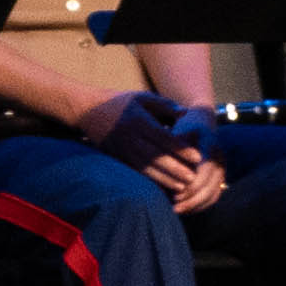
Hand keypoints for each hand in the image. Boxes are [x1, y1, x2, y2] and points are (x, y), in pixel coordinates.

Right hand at [84, 93, 229, 211]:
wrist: (88, 110)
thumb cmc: (121, 103)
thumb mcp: (143, 98)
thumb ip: (165, 105)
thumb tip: (186, 113)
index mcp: (138, 120)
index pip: (164, 138)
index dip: (181, 149)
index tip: (197, 157)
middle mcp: (129, 137)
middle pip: (156, 156)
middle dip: (175, 169)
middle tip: (193, 178)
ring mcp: (121, 150)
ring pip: (146, 168)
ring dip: (165, 179)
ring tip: (182, 187)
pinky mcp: (116, 159)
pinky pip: (135, 172)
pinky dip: (150, 181)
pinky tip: (163, 188)